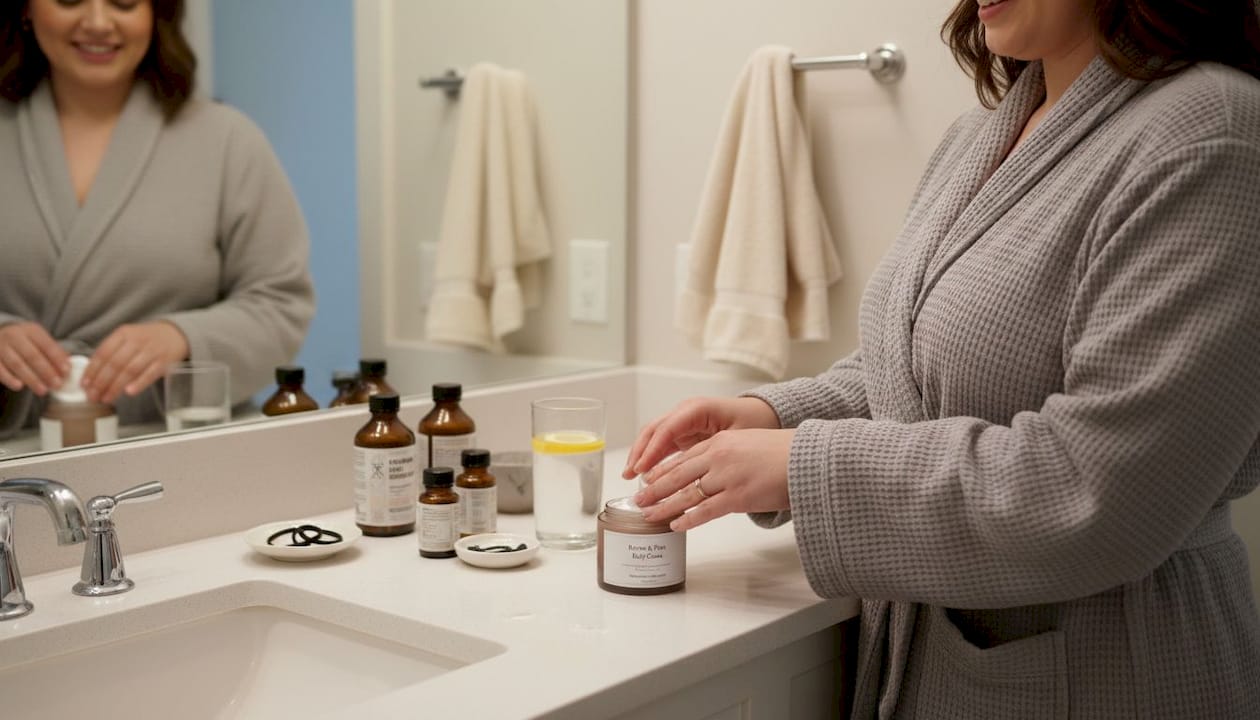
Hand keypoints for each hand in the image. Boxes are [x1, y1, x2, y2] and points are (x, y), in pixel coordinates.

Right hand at [0, 322, 69, 394]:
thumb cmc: (25, 342)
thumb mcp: (39, 340)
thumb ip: (54, 351)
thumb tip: (68, 366)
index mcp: (31, 330)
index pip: (47, 345)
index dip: (57, 359)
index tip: (66, 372)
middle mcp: (15, 336)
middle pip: (32, 355)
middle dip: (46, 371)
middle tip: (56, 384)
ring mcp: (1, 346)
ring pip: (17, 364)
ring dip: (31, 378)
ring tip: (42, 390)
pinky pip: (0, 369)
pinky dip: (9, 378)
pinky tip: (19, 386)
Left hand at [82, 322, 189, 403]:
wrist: (175, 334)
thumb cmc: (146, 340)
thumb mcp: (127, 338)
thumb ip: (111, 352)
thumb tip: (92, 375)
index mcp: (123, 333)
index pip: (103, 353)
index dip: (92, 370)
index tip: (84, 385)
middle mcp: (137, 340)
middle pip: (115, 363)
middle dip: (101, 382)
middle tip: (93, 396)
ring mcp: (151, 351)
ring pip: (130, 370)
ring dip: (116, 386)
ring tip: (106, 398)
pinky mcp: (164, 361)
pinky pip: (150, 374)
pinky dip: (139, 383)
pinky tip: (129, 392)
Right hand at [621, 396, 780, 479]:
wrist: (763, 416)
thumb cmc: (754, 423)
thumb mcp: (737, 437)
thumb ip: (715, 452)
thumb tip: (696, 473)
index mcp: (697, 409)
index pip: (667, 428)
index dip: (652, 450)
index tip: (642, 468)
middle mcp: (685, 413)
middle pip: (654, 430)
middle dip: (640, 452)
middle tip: (630, 473)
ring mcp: (682, 422)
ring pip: (653, 437)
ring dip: (641, 455)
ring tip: (630, 475)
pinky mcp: (683, 433)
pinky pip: (662, 444)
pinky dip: (651, 458)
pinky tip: (645, 474)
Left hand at [632, 427, 794, 531]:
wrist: (807, 458)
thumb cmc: (783, 453)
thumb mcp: (748, 444)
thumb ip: (727, 455)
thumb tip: (712, 472)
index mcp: (720, 442)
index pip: (682, 458)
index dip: (661, 471)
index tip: (647, 479)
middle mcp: (718, 458)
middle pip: (677, 476)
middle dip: (654, 490)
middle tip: (638, 500)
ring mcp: (726, 478)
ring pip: (686, 494)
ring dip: (664, 506)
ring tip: (649, 515)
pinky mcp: (738, 497)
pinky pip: (705, 511)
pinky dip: (688, 519)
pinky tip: (676, 525)